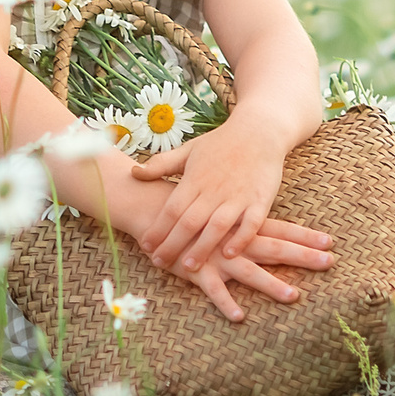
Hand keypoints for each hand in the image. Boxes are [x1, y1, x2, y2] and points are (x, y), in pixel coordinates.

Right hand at [93, 171, 332, 322]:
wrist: (154, 208)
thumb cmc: (191, 208)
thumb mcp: (219, 207)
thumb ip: (241, 216)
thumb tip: (261, 220)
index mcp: (243, 225)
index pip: (282, 229)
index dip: (306, 236)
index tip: (331, 242)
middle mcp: (236, 241)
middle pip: (276, 248)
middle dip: (304, 256)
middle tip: (331, 262)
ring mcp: (218, 257)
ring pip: (250, 272)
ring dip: (272, 284)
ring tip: (294, 295)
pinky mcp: (198, 272)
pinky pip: (214, 290)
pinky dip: (226, 303)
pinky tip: (240, 316)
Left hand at [132, 118, 325, 278]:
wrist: (259, 130)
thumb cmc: (221, 143)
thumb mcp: (189, 150)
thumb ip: (162, 164)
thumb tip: (134, 172)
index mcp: (195, 179)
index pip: (171, 208)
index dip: (157, 228)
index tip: (145, 245)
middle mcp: (215, 189)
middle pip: (190, 222)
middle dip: (173, 244)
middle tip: (159, 262)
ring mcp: (238, 195)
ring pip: (217, 226)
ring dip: (203, 247)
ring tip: (189, 266)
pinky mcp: (260, 199)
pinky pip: (251, 223)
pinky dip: (241, 239)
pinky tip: (229, 253)